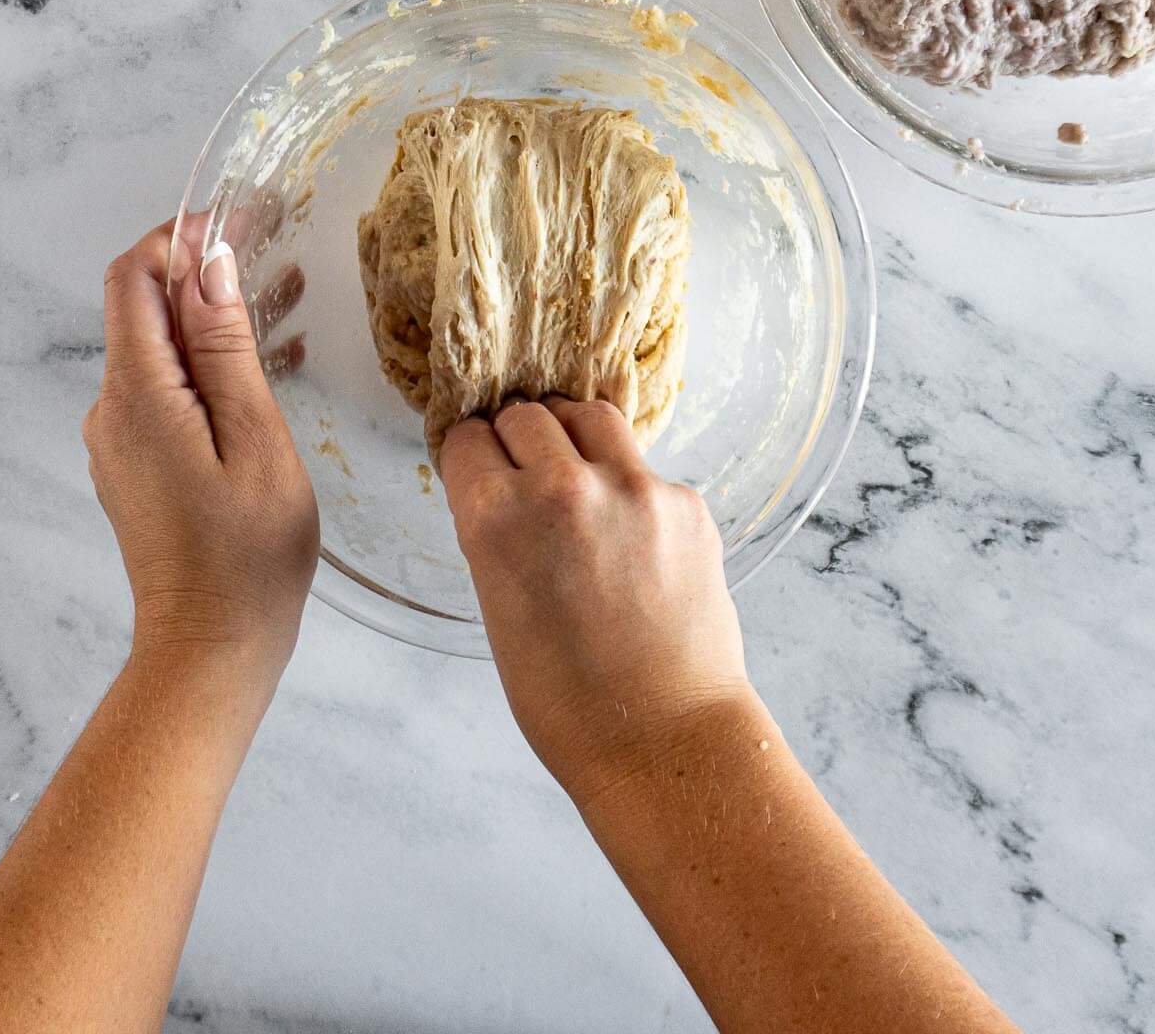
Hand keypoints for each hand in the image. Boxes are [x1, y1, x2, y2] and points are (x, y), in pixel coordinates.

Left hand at [85, 213, 317, 684]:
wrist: (211, 648)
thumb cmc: (246, 555)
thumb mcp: (254, 439)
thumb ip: (225, 349)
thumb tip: (208, 265)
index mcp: (137, 395)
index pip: (132, 279)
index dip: (180, 236)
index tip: (240, 218)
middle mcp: (114, 408)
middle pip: (147, 309)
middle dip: (208, 267)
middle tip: (277, 236)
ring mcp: (124, 439)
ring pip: (166, 349)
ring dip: (220, 315)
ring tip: (291, 292)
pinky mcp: (141, 464)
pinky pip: (173, 390)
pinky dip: (216, 364)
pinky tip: (274, 359)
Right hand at [440, 398, 752, 798]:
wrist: (662, 738)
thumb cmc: (566, 699)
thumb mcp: (497, 606)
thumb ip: (498, 533)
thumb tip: (506, 488)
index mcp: (496, 516)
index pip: (469, 438)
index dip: (470, 453)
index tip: (477, 462)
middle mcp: (562, 486)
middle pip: (525, 416)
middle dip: (516, 439)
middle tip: (523, 471)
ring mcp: (633, 488)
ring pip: (588, 417)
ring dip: (571, 435)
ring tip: (573, 469)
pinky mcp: (685, 503)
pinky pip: (643, 469)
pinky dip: (627, 486)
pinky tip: (627, 534)